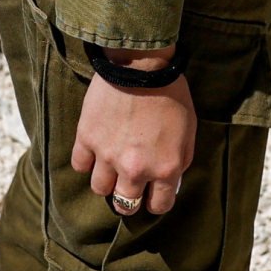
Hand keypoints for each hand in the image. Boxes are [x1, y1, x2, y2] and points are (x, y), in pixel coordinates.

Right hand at [70, 58, 195, 219]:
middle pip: (126, 204)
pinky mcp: (87, 139)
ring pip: (100, 189)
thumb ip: (180, 161)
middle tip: (129, 188)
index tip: (153, 195)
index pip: (159, 206)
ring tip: (110, 169)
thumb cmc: (171, 94)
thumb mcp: (189, 132)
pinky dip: (86, 162)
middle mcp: (136, 169)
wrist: (142, 65)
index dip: (156, 202)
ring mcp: (108, 156)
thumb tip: (170, 181)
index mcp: (165, 169)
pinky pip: (80, 165)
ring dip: (106, 182)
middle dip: (129, 199)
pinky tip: (94, 153)